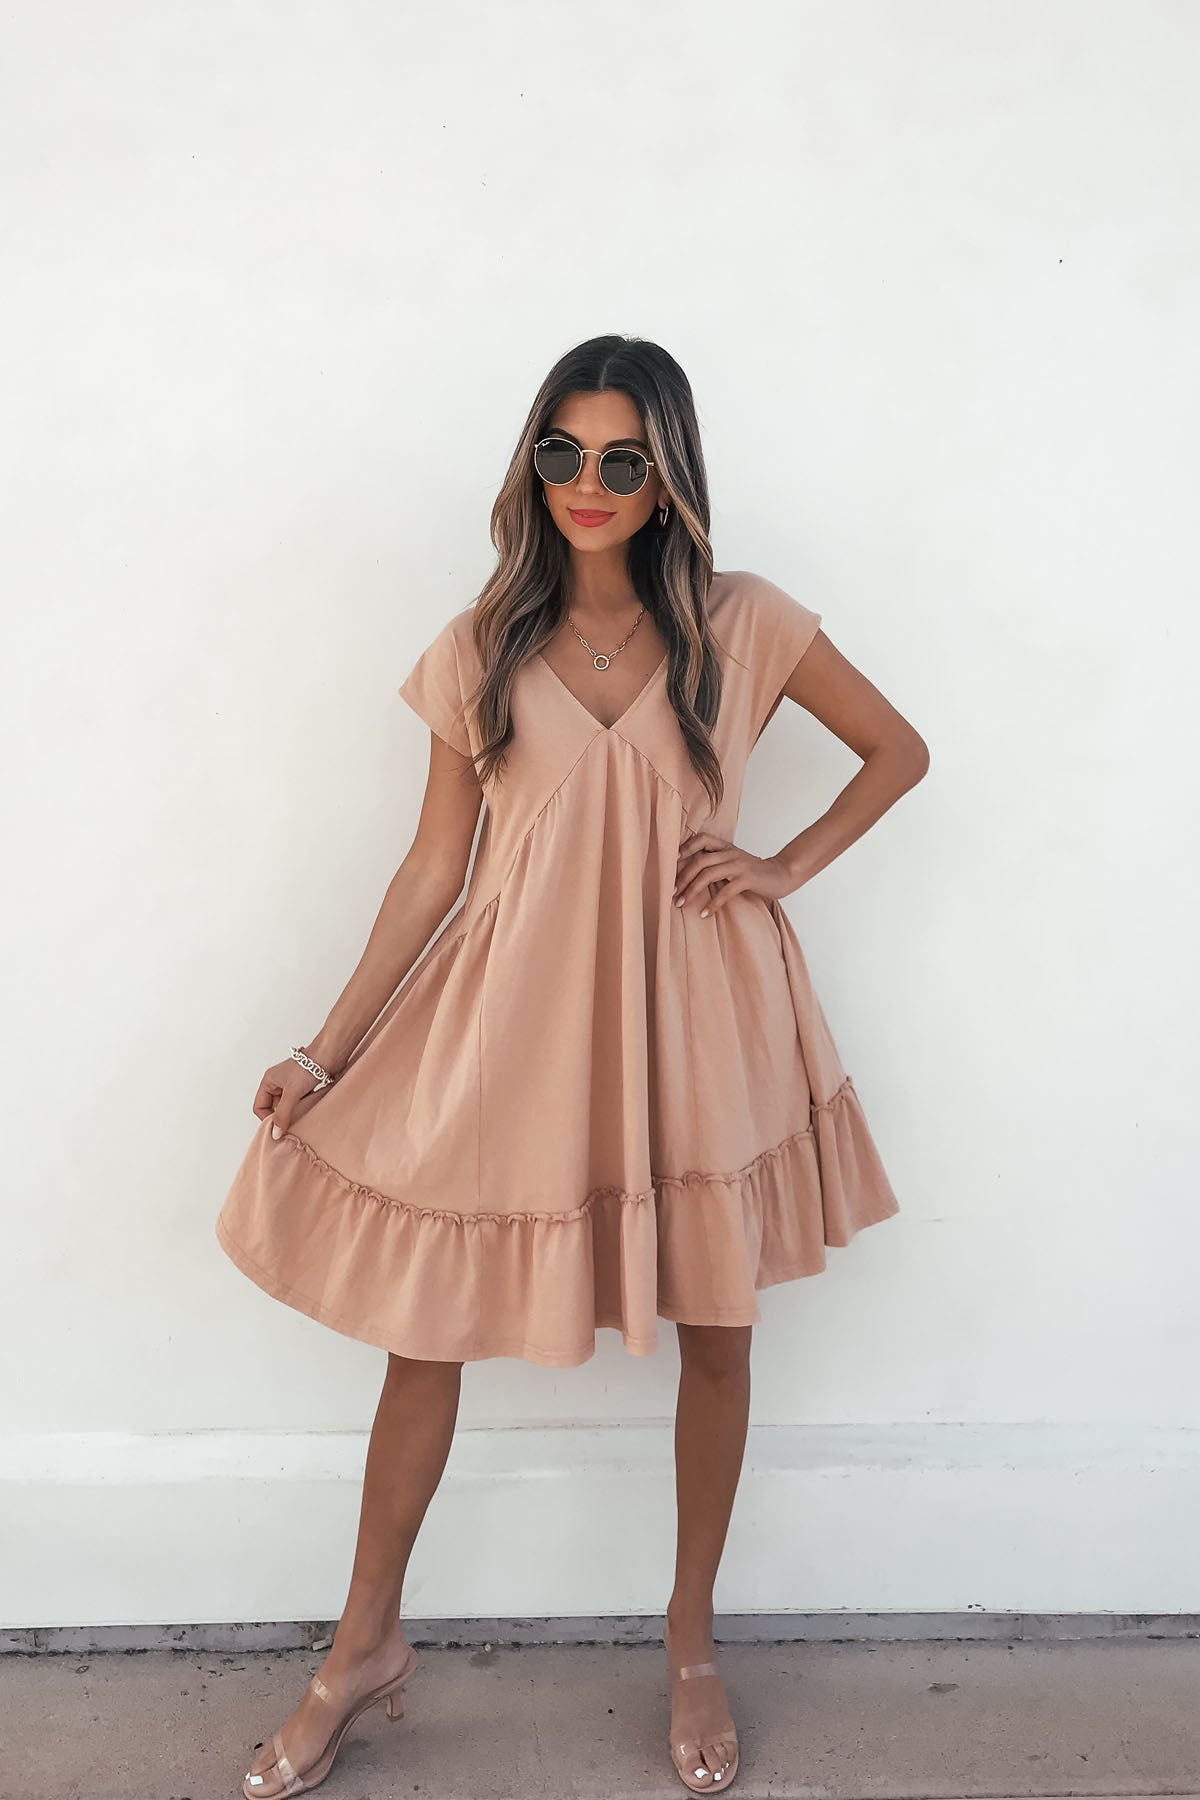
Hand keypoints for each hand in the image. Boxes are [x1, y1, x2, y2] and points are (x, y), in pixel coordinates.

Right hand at [253, 1051, 329, 1136]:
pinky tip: (307, 1111)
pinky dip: (300, 1108)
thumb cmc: (308, 1068)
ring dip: (291, 1113)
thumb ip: (283, 1114)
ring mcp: (290, 1085)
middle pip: (272, 1107)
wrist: (329, 1056)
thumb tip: (275, 1133)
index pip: (259, 1106)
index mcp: (269, 1081)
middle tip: (289, 1127)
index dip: (266, 1118)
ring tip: (299, 1118)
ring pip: (286, 1106)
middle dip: (280, 1117)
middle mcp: (277, 1083)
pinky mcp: (302, 1087)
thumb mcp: (292, 1093)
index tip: (277, 1128)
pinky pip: (297, 1103)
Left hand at [673, 830, 793, 917]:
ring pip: (708, 874)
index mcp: (725, 847)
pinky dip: (713, 903)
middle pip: (699, 860)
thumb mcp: (733, 862)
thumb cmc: (752, 872)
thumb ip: (715, 863)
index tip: (669, 865)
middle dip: (682, 877)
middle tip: (671, 893)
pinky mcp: (747, 879)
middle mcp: (730, 853)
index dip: (684, 848)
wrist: (781, 874)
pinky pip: (725, 891)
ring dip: (692, 890)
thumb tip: (687, 873)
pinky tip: (705, 913)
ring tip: (681, 904)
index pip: (701, 839)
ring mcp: (739, 865)